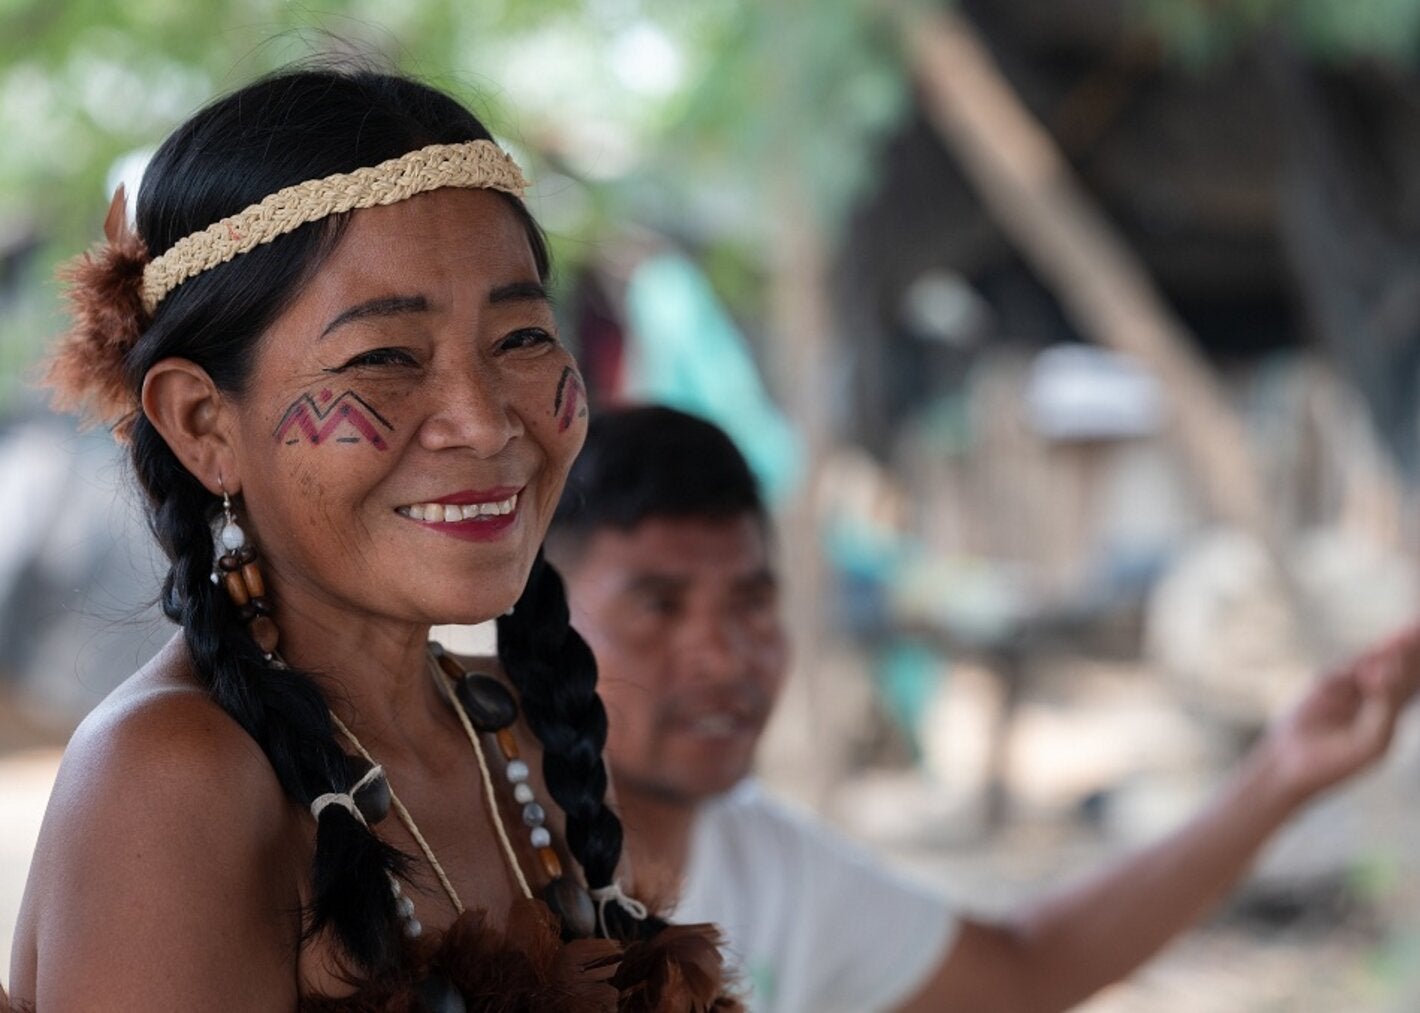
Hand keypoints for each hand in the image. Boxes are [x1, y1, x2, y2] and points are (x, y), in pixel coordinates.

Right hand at [1261, 621, 1419, 805]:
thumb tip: (1387, 666)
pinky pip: (1351, 668)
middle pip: (1400, 666)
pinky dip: (1368, 661)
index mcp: (1392, 714)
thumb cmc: (1337, 761)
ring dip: (1395, 646)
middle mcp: (1374, 698)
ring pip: (1376, 662)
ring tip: (1414, 626)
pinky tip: (1385, 651)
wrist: (1293, 764)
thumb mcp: (1372, 740)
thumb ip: (1385, 705)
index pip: (1414, 682)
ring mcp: (1351, 689)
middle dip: (1413, 647)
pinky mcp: (1328, 684)